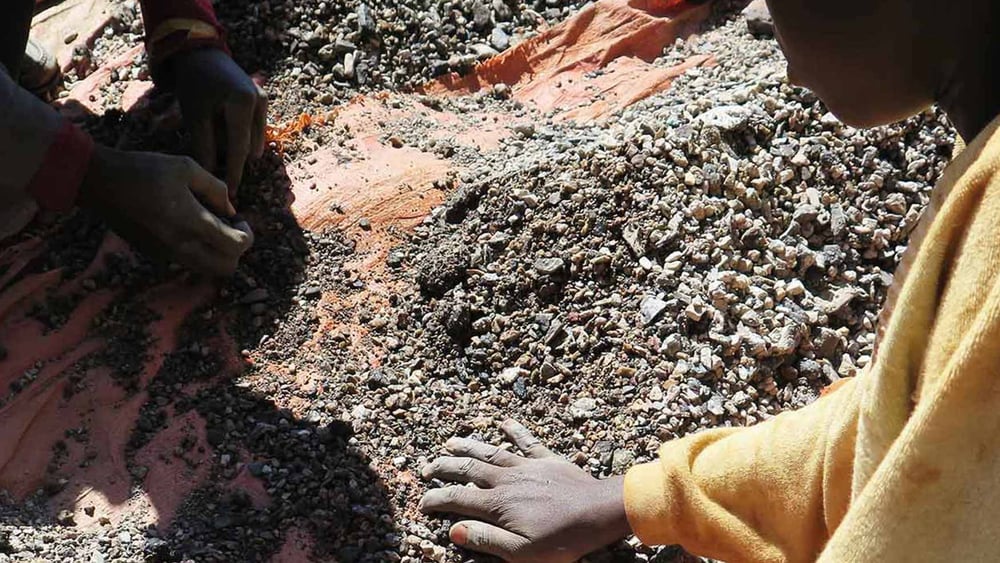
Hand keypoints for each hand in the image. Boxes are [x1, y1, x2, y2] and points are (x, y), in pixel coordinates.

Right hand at [80, 145, 252, 275]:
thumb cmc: (143, 169)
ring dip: (217, 254)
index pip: (236, 247)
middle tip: (229, 228)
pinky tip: (188, 228)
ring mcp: (166, 254)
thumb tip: (231, 209)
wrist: (99, 182)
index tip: (240, 220)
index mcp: (191, 223)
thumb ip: (215, 188)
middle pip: (226, 268)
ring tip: (209, 227)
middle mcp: (181, 245)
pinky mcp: (154, 254)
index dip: (247, 235)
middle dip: (236, 251)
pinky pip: (187, 262)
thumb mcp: (186, 167)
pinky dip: (198, 252)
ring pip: (206, 270)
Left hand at [167, 48, 266, 195]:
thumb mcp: (195, 115)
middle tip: (209, 160)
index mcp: (243, 104)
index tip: (229, 195)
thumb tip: (211, 175)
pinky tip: (221, 127)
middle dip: (230, 156)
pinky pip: (253, 129)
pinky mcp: (263, 102)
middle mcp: (260, 103)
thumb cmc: (195, 83)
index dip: (233, 174)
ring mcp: (264, 102)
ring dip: (233, 145)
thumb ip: (204, 146)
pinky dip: (238, 135)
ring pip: (251, 140)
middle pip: (246, 146)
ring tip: (212, 135)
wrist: (201, 54)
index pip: (239, 149)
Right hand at [420, 420, 630, 562]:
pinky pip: (527, 441)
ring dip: (468, 446)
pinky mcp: (547, 460)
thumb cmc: (562, 539)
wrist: (599, 512)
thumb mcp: (521, 553)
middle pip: (468, 469)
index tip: (422, 502)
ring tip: (450, 441)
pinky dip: (515, 430)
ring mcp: (527, 467)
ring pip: (490, 452)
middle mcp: (507, 480)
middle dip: (444, 467)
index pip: (457, 498)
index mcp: (498, 504)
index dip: (436, 499)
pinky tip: (504, 422)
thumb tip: (454, 529)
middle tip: (426, 467)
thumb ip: (486, 539)